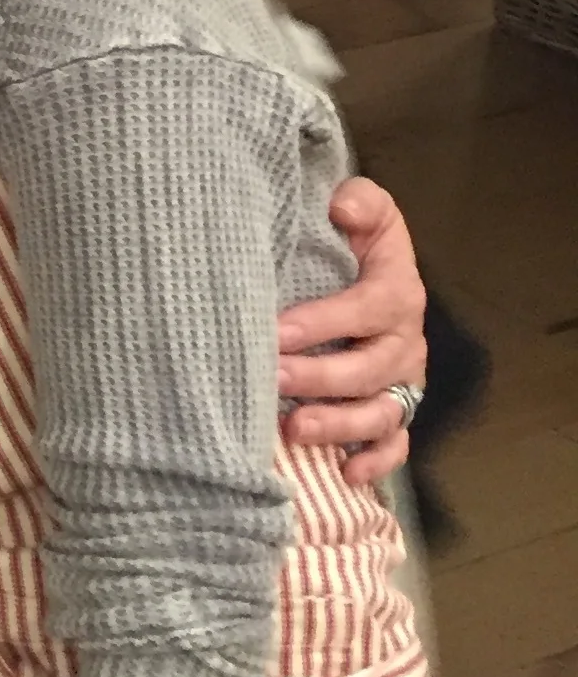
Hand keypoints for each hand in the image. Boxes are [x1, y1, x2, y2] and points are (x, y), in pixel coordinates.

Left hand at [276, 176, 427, 482]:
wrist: (361, 264)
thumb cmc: (350, 239)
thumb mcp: (361, 208)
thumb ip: (358, 203)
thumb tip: (342, 209)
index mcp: (396, 292)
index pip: (367, 309)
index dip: (324, 322)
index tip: (276, 331)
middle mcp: (403, 342)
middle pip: (369, 370)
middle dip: (321, 378)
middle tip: (274, 379)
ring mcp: (400, 382)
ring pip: (380, 414)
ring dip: (339, 426)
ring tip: (294, 429)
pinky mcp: (394, 410)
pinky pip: (394, 446)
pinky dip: (374, 463)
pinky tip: (344, 474)